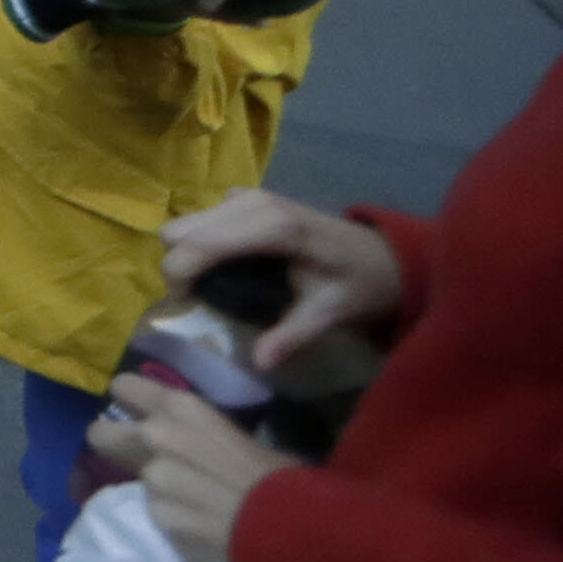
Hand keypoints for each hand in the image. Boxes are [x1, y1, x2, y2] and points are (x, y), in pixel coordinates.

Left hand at [104, 381, 290, 561]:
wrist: (293, 529)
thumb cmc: (282, 476)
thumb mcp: (237, 434)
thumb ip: (199, 429)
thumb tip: (190, 434)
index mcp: (181, 408)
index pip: (123, 387)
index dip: (127, 403)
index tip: (134, 413)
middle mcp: (156, 437)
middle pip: (101, 434)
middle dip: (114, 445)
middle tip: (139, 458)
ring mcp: (153, 481)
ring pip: (140, 482)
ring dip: (158, 490)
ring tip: (196, 503)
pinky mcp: (158, 519)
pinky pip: (160, 516)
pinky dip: (175, 521)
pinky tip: (205, 527)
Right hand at [161, 187, 406, 366]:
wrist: (385, 255)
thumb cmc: (359, 282)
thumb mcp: (332, 312)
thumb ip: (294, 335)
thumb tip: (259, 364)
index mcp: (273, 227)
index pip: (200, 244)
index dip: (179, 276)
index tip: (187, 308)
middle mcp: (251, 203)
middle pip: (178, 230)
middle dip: (177, 267)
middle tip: (198, 300)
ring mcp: (245, 197)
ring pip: (182, 223)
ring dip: (185, 255)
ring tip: (208, 287)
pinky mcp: (243, 199)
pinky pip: (199, 220)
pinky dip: (197, 245)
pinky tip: (224, 267)